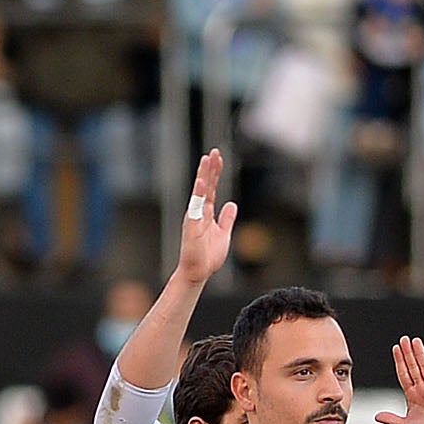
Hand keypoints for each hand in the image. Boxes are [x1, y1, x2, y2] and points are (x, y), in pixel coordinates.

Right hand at [175, 147, 237, 286]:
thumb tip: (231, 204)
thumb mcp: (224, 233)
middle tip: (214, 152)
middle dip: (210, 168)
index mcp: (207, 213)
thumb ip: (227, 218)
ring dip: (204, 175)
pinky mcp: (192, 224)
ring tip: (207, 159)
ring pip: (200, 191)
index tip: (218, 158)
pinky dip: (199, 192)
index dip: (215, 173)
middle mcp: (199, 212)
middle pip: (206, 185)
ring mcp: (194, 216)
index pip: (212, 188)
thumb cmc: (209, 256)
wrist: (199, 272)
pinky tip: (202, 180)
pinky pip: (196, 205)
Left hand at [374, 336, 423, 423]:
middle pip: (413, 367)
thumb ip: (391, 419)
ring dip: (420, 354)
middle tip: (403, 339)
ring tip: (415, 341)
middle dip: (408, 353)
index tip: (395, 349)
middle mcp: (422, 389)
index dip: (399, 362)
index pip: (404, 374)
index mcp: (412, 395)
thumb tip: (376, 416)